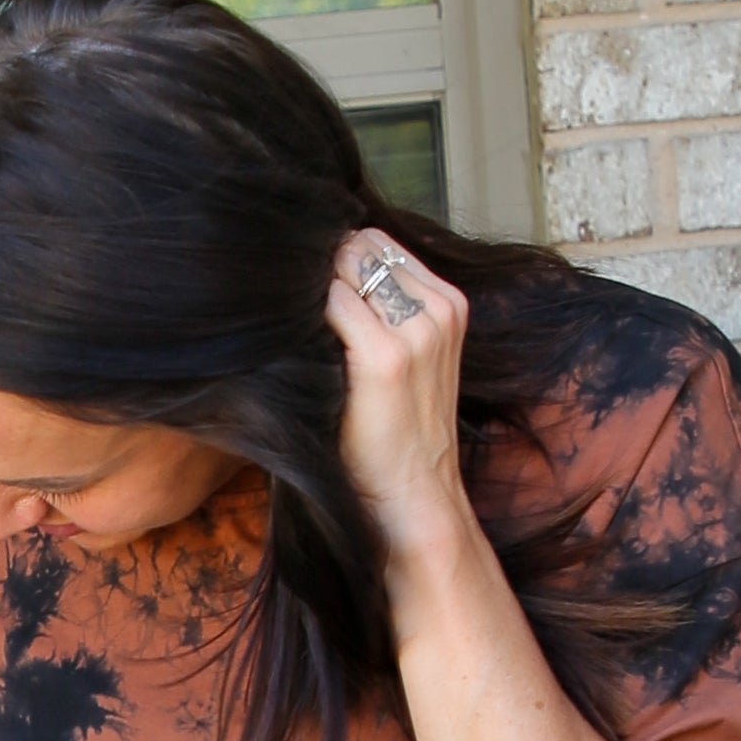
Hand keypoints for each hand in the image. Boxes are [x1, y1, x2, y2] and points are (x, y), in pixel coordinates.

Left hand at [326, 228, 471, 577]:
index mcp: (448, 303)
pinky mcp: (385, 357)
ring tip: (293, 327)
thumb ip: (380, 312)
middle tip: (292, 304)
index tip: (307, 288)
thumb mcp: (406, 360)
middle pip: (360, 245)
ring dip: (311, 287)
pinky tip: (292, 344)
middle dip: (322, 266)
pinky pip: (330, 302)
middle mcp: (438, 308)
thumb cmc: (396, 435)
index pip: (378, 242)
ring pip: (344, 266)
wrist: (415, 498)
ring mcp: (416, 331)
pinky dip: (303, 314)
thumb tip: (315, 272)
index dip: (335, 259)